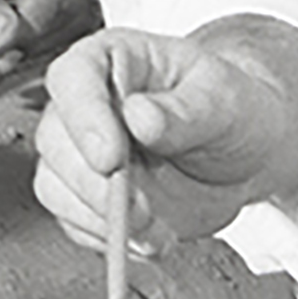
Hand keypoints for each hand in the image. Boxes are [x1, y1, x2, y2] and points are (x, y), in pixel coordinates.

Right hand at [32, 17, 297, 255]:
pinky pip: (75, 222)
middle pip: (55, 139)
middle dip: (94, 184)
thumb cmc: (233, 110)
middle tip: (140, 210)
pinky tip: (151, 238)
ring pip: (56, 185)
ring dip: (101, 219)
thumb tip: (139, 117)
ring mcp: (83, 151)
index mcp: (115, 58)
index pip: (73, 77)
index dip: (84, 117)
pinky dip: (108, 240)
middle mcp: (89, 103)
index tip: (111, 158)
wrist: (242, 156)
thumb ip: (186, 111)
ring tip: (156, 230)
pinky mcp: (87, 195)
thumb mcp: (225, 102)